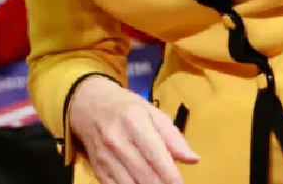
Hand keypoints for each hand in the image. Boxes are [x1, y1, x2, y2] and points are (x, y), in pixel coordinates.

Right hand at [66, 76, 197, 183]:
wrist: (89, 106)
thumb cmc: (126, 109)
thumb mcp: (152, 112)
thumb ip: (173, 137)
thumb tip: (194, 159)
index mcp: (134, 121)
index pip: (155, 154)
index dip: (171, 175)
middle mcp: (117, 139)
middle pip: (144, 174)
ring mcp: (105, 156)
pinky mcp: (97, 169)